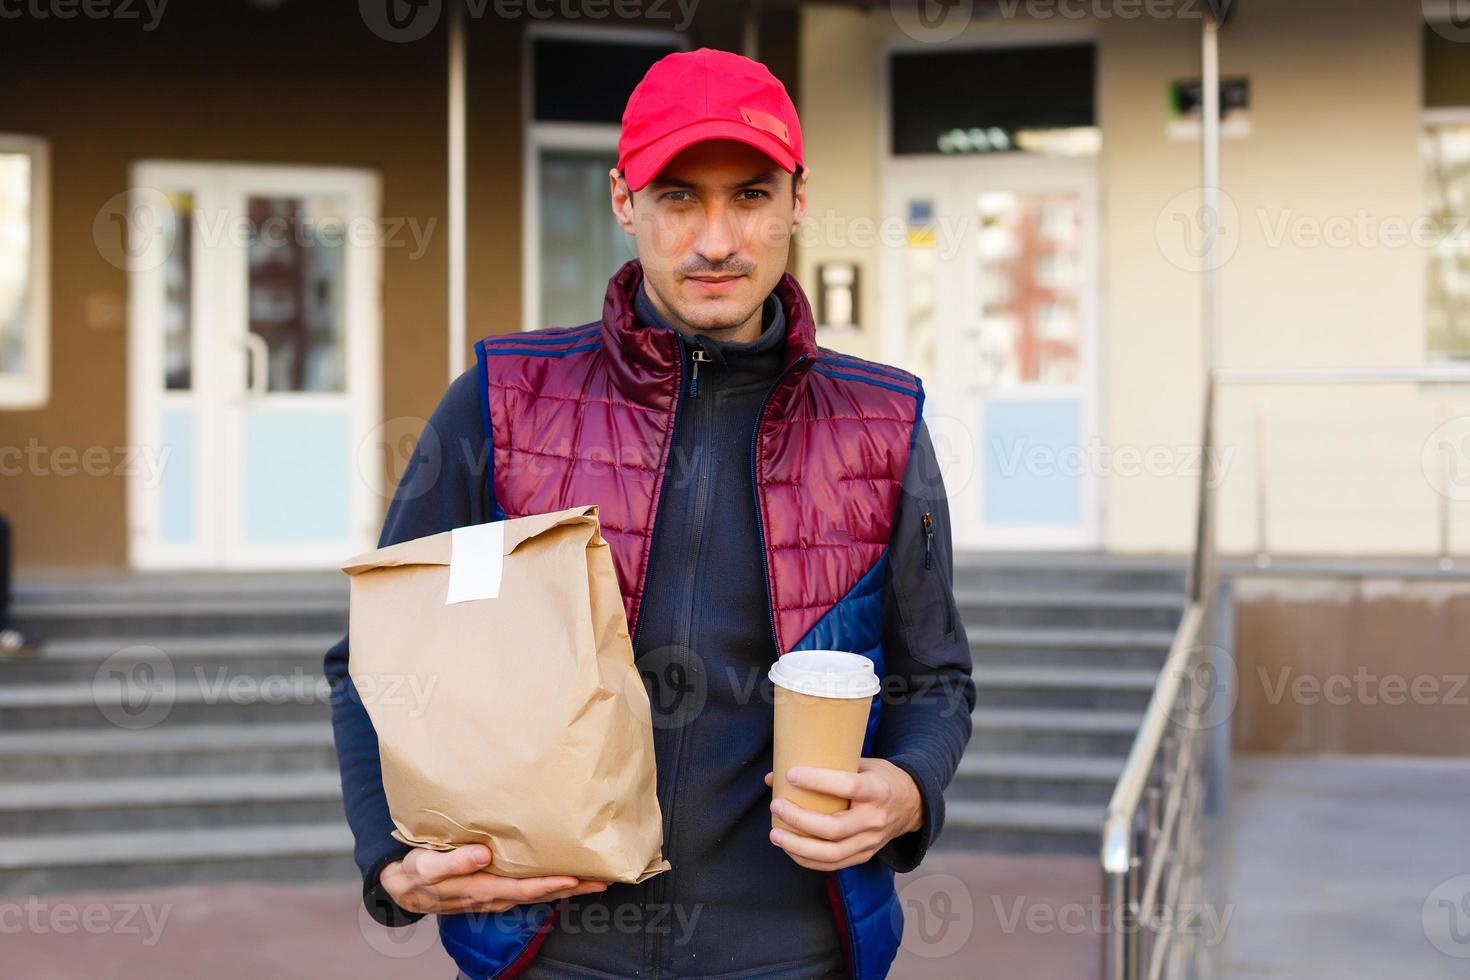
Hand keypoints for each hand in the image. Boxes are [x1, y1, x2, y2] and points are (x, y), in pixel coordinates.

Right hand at [380, 844, 610, 914]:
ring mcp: (497, 896)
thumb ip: (452, 862)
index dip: (548, 884)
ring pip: (539, 894)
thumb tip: (482, 854)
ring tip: (598, 879)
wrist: (404, 888)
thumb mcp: (425, 865)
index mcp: (480, 889)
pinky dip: (553, 886)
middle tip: (604, 880)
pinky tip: (570, 878)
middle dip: (573, 889)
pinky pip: (530, 890)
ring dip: (569, 889)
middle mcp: (494, 896)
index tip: (574, 878)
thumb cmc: (416, 873)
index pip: (521, 888)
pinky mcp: (497, 889)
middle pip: (540, 895)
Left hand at [764, 758, 922, 871]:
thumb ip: (825, 767)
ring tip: (775, 834)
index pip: (847, 787)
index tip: (791, 774)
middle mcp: (875, 819)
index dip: (818, 781)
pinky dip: (808, 860)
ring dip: (798, 846)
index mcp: (877, 790)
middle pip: (834, 828)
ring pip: (831, 853)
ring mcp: (871, 842)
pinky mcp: (864, 856)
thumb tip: (775, 776)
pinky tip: (790, 849)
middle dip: (800, 820)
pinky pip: (833, 865)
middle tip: (777, 806)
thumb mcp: (862, 763)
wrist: (912, 804)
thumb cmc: (879, 778)